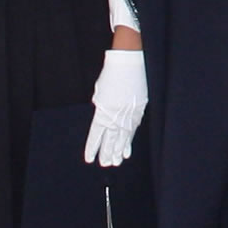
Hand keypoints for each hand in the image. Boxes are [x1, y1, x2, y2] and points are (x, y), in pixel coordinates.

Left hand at [84, 50, 147, 166]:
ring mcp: (128, 116)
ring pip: (122, 139)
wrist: (130, 63)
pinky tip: (127, 151)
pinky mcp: (138, 112)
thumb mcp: (100, 92)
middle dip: (106, 153)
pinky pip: (132, 132)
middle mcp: (115, 117)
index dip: (92, 149)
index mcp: (103, 112)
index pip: (96, 136)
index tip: (89, 159)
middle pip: (110, 141)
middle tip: (105, 163)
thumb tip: (104, 119)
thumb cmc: (111, 74)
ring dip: (118, 151)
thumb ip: (101, 107)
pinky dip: (129, 142)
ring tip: (116, 162)